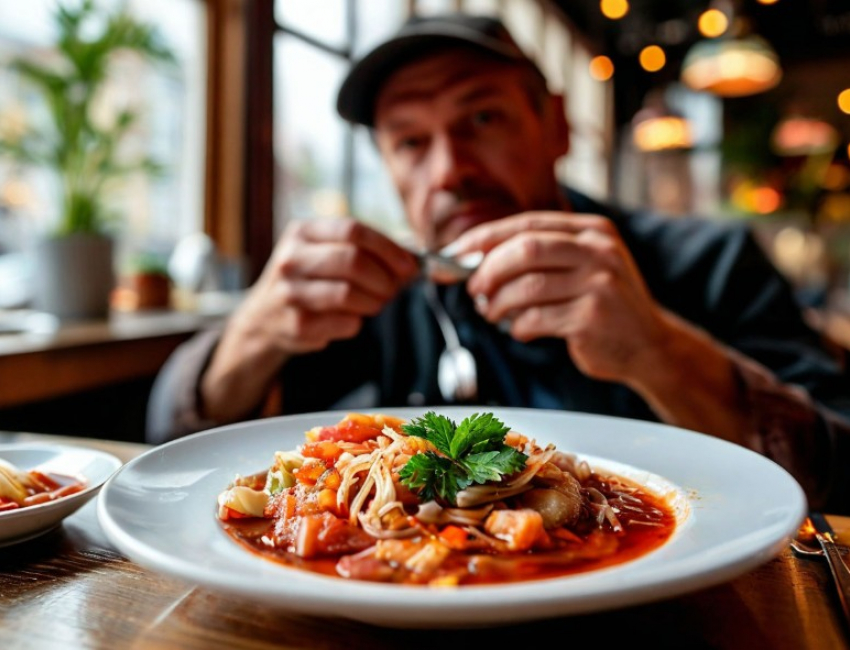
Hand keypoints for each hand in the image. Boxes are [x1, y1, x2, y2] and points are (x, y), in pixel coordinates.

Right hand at [234, 218, 418, 355]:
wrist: (264, 318)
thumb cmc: (309, 281)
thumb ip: (364, 251)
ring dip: (374, 302)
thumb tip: (413, 262)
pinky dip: (357, 323)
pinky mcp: (296, 325)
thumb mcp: (325, 253)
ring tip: (376, 303)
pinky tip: (350, 319)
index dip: (388, 248)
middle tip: (394, 289)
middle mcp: (291, 259)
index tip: (408, 265)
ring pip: (349, 294)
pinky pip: (345, 323)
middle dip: (384, 278)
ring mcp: (290, 293)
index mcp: (302, 232)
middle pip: (353, 261)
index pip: (353, 230)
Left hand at [455, 211, 671, 385]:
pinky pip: (537, 318)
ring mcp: (599, 282)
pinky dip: (518, 327)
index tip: (453, 254)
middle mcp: (599, 250)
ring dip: (499, 303)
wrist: (649, 345)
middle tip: (472, 289)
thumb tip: (472, 262)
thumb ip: (538, 258)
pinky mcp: (593, 316)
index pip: (526, 224)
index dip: (483, 238)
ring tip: (493, 314)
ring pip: (527, 287)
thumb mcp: (581, 268)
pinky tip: (521, 331)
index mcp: (592, 230)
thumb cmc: (601, 305)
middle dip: (488, 270)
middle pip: (525, 249)